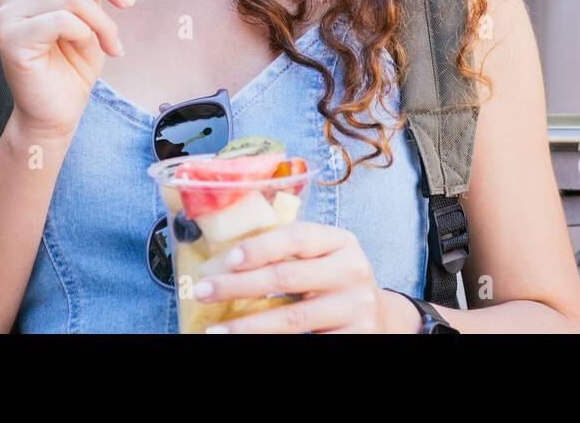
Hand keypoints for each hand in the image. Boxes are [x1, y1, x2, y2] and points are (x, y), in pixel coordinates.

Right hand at [0, 0, 133, 144]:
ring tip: (112, 42)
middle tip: (127, 2)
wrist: (58, 112)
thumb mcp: (92, 14)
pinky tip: (90, 50)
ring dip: (104, 20)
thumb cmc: (72, 63)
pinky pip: (64, 20)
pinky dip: (88, 34)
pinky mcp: (11, 38)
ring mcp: (6, 14)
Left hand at [190, 222, 414, 332]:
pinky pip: (306, 342)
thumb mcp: (321, 258)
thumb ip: (289, 252)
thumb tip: (224, 260)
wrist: (376, 316)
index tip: (226, 259)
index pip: (297, 237)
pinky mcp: (355, 337)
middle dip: (238, 285)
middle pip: (287, 277)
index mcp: (341, 241)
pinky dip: (271, 343)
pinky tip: (246, 343)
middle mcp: (353, 271)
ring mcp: (356, 307)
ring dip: (247, 326)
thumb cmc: (333, 281)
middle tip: (203, 291)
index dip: (259, 247)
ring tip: (215, 330)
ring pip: (293, 318)